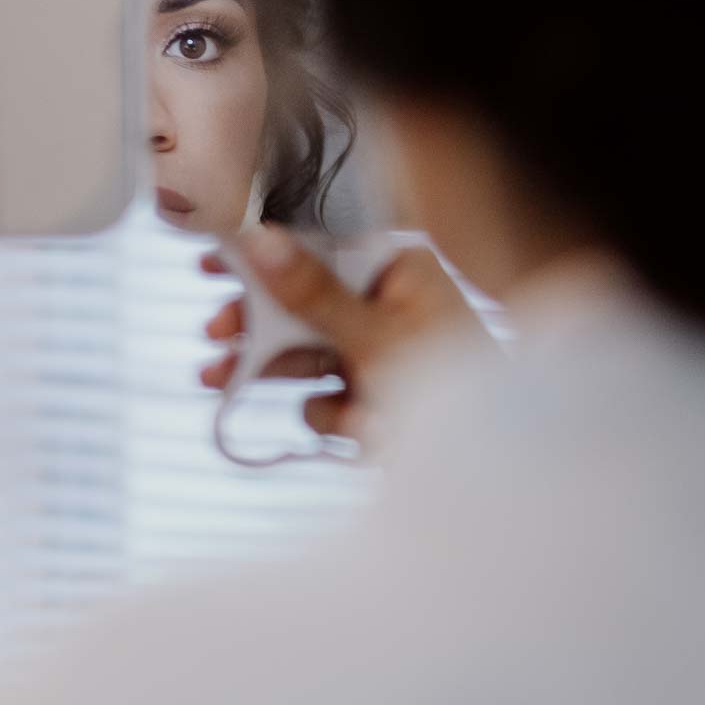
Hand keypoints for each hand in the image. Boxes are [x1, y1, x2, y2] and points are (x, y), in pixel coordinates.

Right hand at [199, 225, 487, 438]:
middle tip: (214, 336)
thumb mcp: (374, 335)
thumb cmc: (451, 384)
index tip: (210, 258)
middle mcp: (392, 303)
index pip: (320, 248)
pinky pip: (330, 398)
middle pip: (304, 304)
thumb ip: (311, 293)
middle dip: (258, 326)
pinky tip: (360, 431)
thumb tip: (259, 238)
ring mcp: (383, 352)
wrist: (494, 466)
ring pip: (309, 353)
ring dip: (275, 372)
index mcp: (401, 269)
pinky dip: (335, 416)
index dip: (264, 254)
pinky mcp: (378, 396)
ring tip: (220, 381)